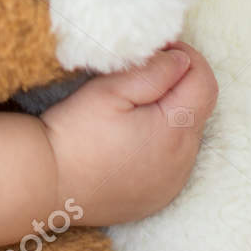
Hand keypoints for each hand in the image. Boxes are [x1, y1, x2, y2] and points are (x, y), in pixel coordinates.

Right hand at [40, 40, 217, 225]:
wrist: (45, 183)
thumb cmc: (74, 133)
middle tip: (141, 75)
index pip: (205, 82)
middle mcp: (183, 162)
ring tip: (132, 110)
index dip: (186, 58)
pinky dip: (161, 145)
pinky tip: (130, 140)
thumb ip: (154, 71)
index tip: (158, 51)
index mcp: (174, 131)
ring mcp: (172, 184)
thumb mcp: (110, 90)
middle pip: (199, 109)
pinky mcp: (158, 198)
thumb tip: (183, 60)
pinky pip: (174, 163)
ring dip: (170, 116)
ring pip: (187, 137)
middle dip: (178, 86)